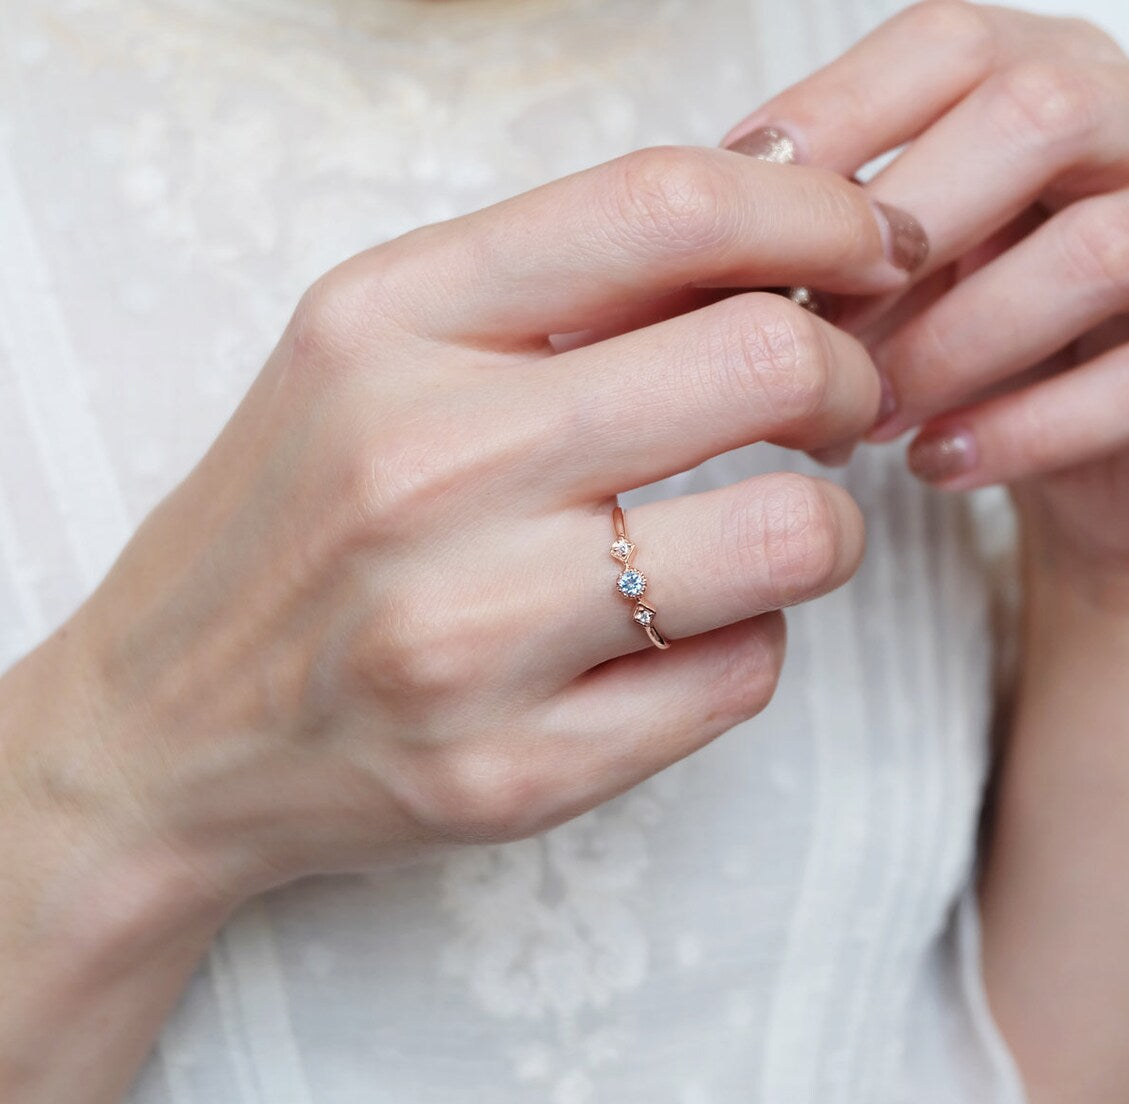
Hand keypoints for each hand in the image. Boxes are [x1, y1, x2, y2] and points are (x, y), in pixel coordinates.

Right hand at [9, 146, 921, 906]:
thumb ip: (553, 289)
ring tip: (765, 532)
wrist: (165, 725)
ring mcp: (466, 636)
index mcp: (383, 328)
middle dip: (847, 382)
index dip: (815, 215)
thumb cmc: (290, 524)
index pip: (665, 210)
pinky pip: (743, 679)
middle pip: (765, 365)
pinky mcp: (513, 773)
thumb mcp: (372, 357)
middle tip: (829, 407)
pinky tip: (681, 636)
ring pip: (790, 541)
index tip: (867, 249)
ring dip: (821, 528)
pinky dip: (749, 643)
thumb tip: (770, 244)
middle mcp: (421, 469)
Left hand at [721, 0, 1128, 592]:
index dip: (834, 119)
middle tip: (805, 335)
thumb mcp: (903, 263)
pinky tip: (930, 466)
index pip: (949, 43)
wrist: (1082, 437)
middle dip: (897, 236)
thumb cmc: (969, 336)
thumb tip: (691, 269)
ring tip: (862, 419)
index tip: (738, 218)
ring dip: (951, 343)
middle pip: (1034, 116)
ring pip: (1095, 248)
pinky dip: (1017, 432)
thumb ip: (830, 238)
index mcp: (1046, 82)